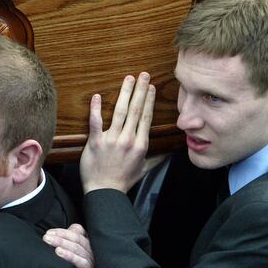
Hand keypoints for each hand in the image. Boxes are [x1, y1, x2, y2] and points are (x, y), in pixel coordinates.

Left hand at [43, 223, 94, 267]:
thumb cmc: (80, 264)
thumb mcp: (78, 248)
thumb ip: (74, 236)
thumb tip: (71, 227)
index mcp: (88, 248)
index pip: (77, 237)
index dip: (63, 233)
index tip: (49, 233)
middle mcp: (91, 258)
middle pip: (78, 247)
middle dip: (61, 241)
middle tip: (47, 239)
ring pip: (83, 262)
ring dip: (70, 256)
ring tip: (57, 251)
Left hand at [80, 72, 155, 193]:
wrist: (105, 192)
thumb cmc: (123, 181)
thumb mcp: (144, 170)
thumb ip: (158, 158)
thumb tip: (171, 152)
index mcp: (140, 145)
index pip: (146, 117)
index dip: (149, 100)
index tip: (152, 87)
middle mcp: (128, 139)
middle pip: (136, 110)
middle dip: (141, 90)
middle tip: (143, 74)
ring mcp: (112, 140)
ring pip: (120, 112)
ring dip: (125, 93)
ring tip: (128, 79)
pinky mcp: (96, 143)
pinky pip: (96, 122)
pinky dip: (96, 108)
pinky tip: (97, 96)